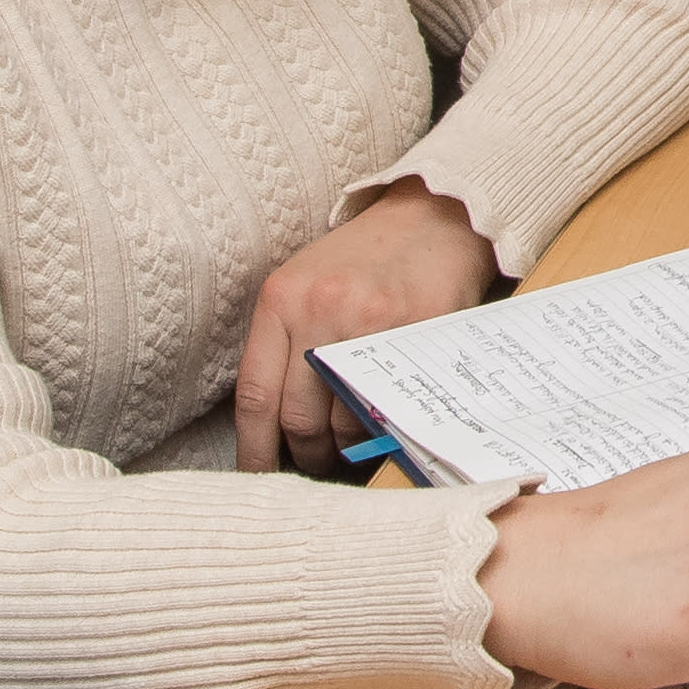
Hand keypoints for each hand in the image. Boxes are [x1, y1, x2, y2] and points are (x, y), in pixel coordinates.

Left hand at [237, 179, 501, 474]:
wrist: (434, 215)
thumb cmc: (366, 257)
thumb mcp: (307, 286)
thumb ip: (287, 344)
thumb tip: (277, 426)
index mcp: (281, 299)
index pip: (255, 397)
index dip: (254, 449)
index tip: (258, 474)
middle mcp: (320, 310)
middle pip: (299, 418)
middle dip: (306, 455)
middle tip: (316, 464)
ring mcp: (371, 322)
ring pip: (346, 420)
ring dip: (348, 448)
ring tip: (354, 448)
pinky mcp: (418, 330)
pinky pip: (394, 404)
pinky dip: (387, 429)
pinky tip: (386, 428)